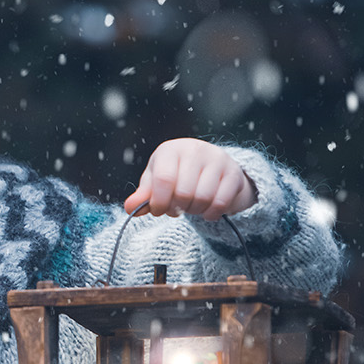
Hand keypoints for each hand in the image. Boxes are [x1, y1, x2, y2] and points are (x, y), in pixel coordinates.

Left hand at [124, 139, 256, 220]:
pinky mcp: (233, 173)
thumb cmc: (176, 174)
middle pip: (183, 193)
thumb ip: (143, 196)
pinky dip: (210, 214)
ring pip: (202, 199)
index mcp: (170, 150)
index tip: (158, 210)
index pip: (163, 180)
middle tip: (176, 208)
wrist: (210, 166)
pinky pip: (220, 202)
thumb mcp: (155, 181)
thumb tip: (130, 208)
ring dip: (194, 211)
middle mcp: (194, 150)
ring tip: (190, 206)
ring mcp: (217, 159)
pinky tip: (206, 210)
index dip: (158, 202)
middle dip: (177, 208)